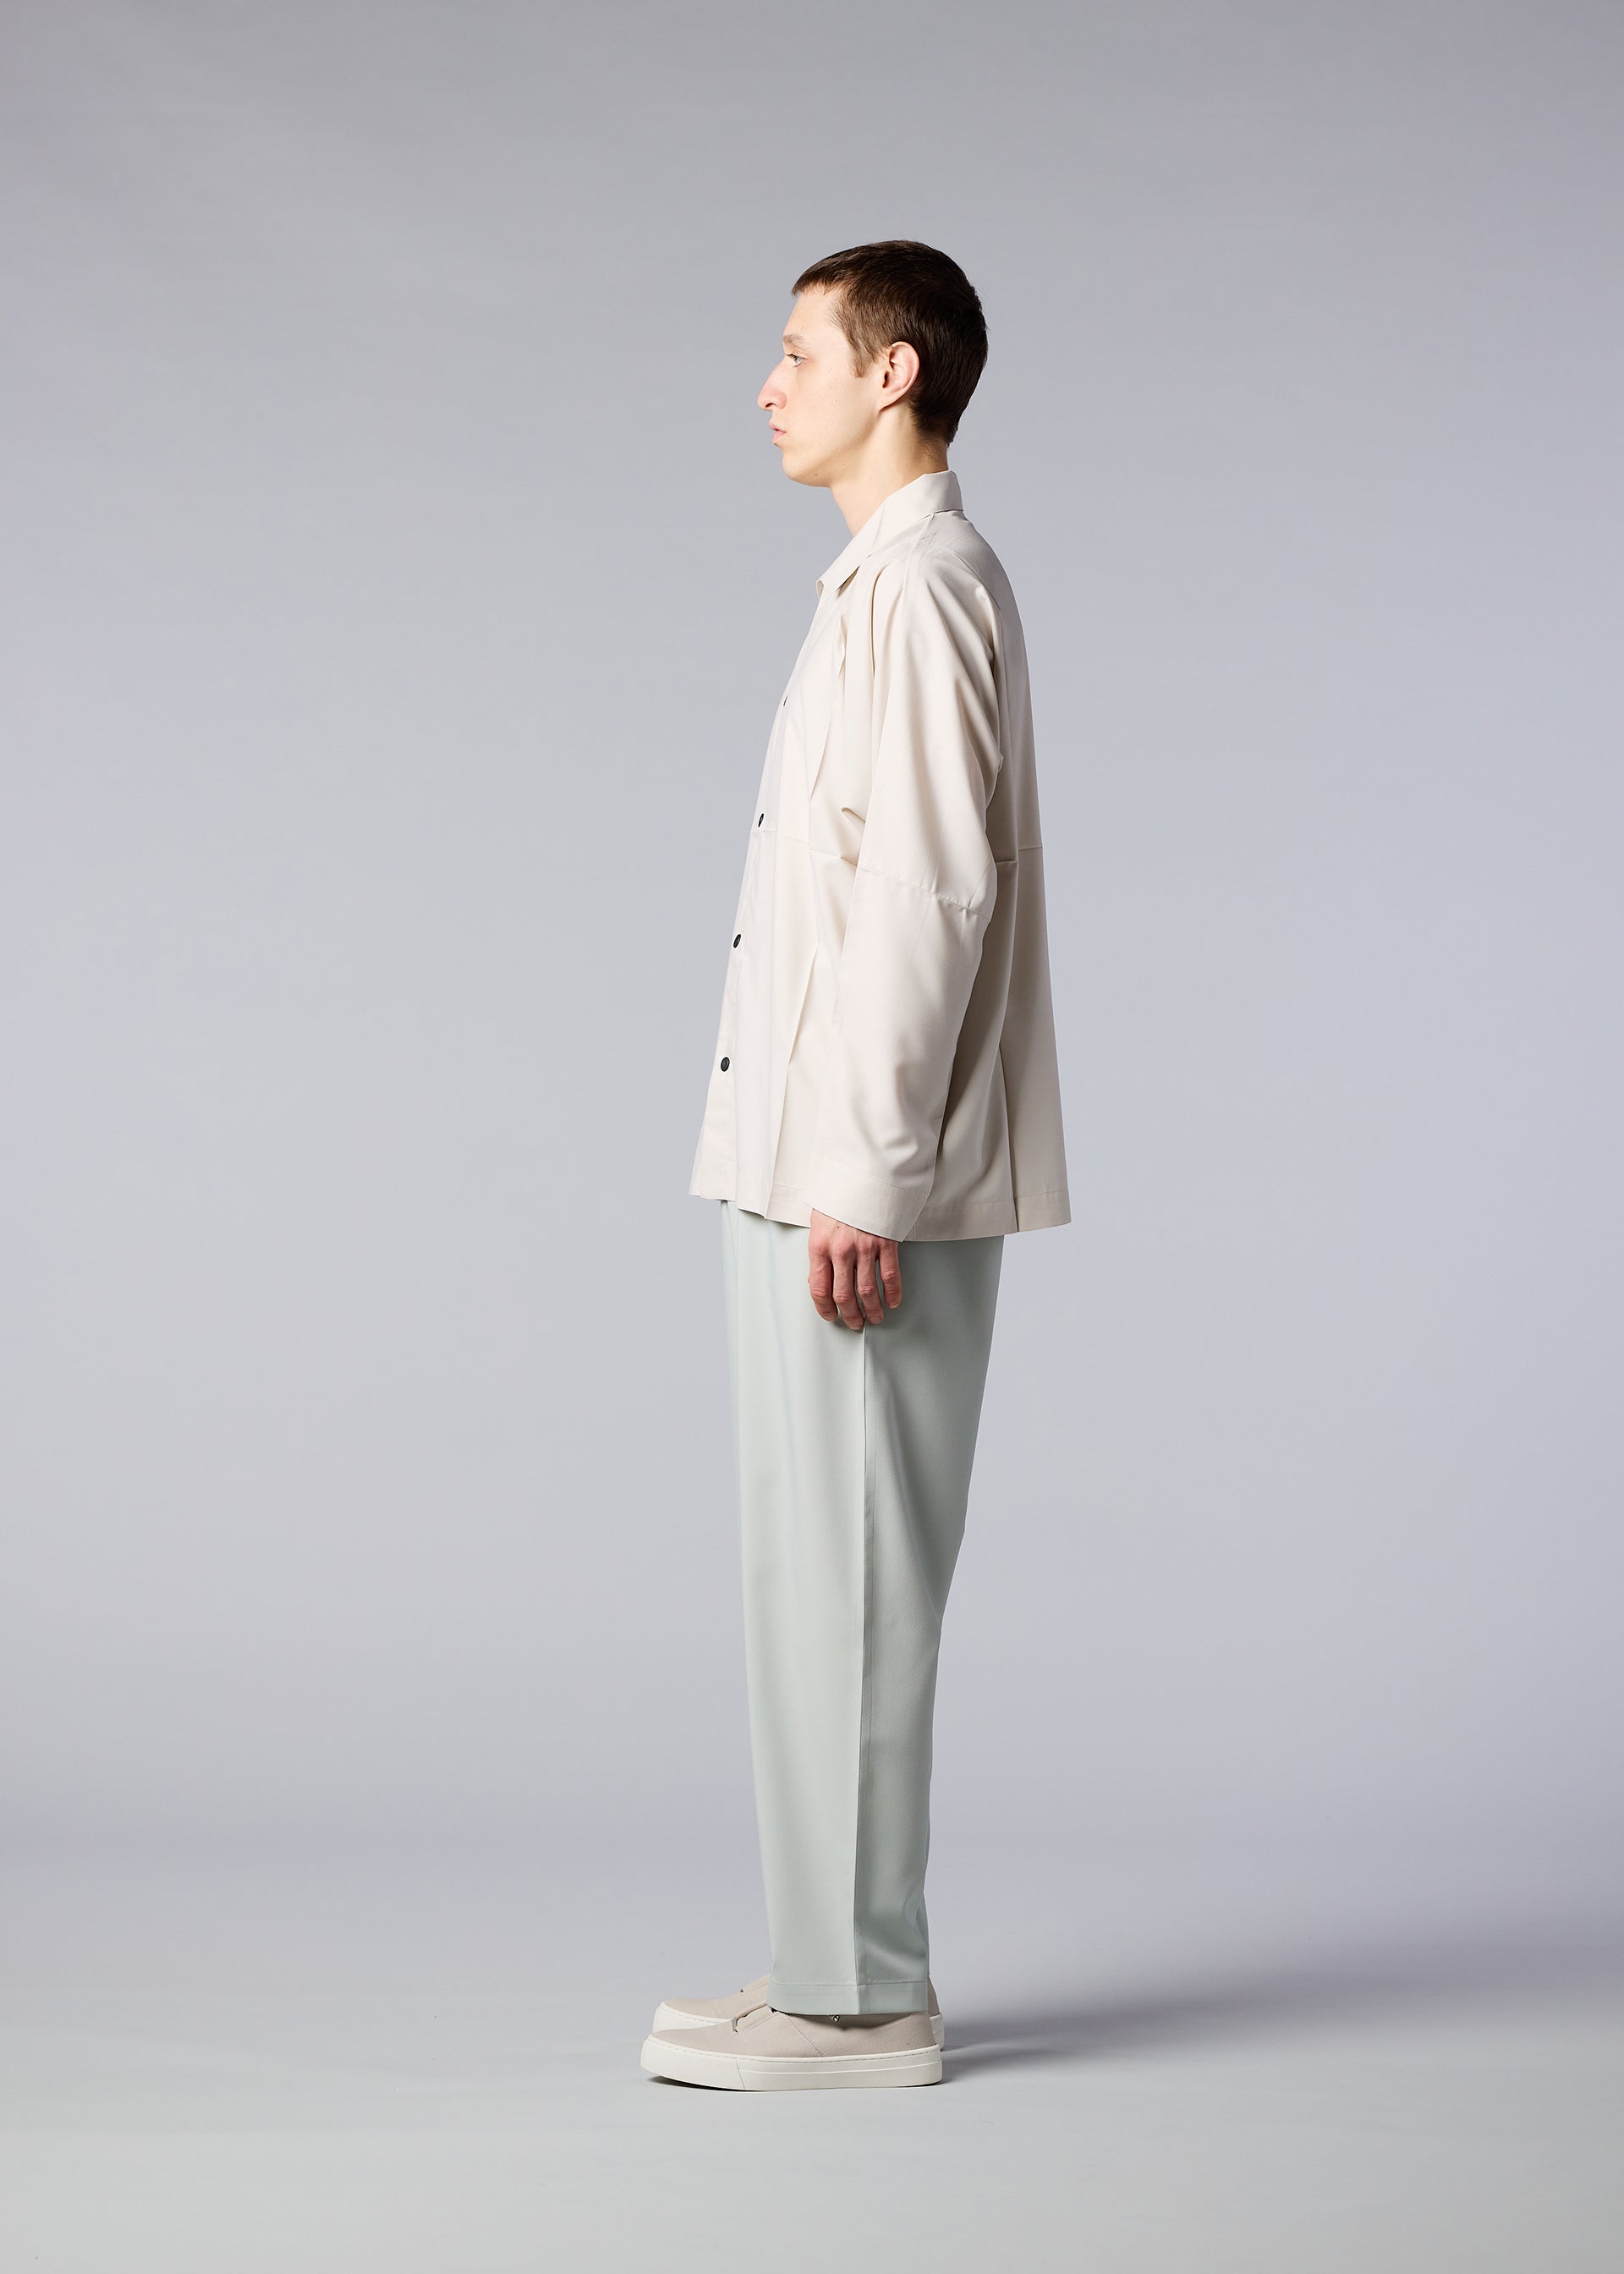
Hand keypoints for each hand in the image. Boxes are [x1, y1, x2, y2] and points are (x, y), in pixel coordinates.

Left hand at [808, 1209, 901, 1329]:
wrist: (862, 1174)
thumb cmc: (838, 1197)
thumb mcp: (817, 1224)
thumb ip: (819, 1253)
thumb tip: (819, 1280)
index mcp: (820, 1246)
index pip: (819, 1289)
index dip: (824, 1308)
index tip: (830, 1315)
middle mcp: (841, 1250)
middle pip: (844, 1295)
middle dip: (850, 1314)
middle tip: (854, 1322)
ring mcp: (865, 1248)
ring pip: (867, 1290)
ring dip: (871, 1309)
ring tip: (874, 1318)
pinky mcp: (885, 1243)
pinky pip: (889, 1275)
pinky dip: (892, 1292)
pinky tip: (891, 1301)